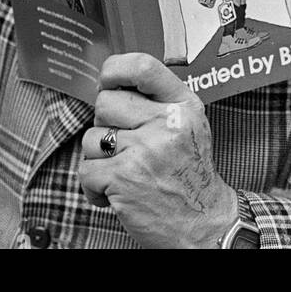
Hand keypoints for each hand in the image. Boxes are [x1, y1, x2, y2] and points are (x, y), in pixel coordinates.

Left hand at [78, 53, 237, 248]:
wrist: (204, 225)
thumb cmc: (190, 175)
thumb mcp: (189, 125)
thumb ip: (159, 100)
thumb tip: (113, 83)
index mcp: (182, 106)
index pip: (142, 66)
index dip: (114, 70)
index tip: (108, 81)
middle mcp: (165, 123)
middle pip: (105, 102)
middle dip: (106, 125)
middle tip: (125, 145)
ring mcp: (144, 151)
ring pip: (91, 138)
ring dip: (100, 159)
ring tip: (124, 170)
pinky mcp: (124, 179)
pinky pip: (86, 169)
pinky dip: (94, 187)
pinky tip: (116, 191)